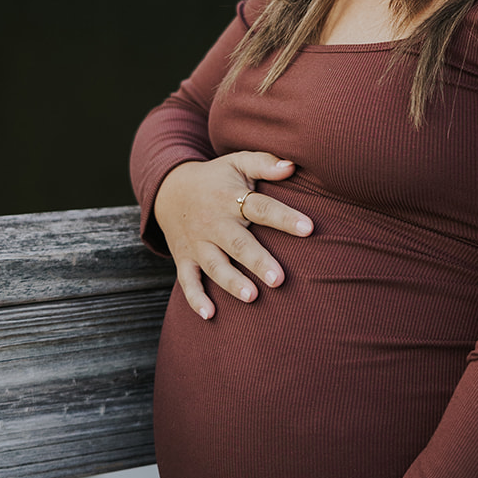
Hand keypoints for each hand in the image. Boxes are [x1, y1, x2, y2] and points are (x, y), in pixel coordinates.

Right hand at [153, 152, 312, 318]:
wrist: (169, 189)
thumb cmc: (217, 178)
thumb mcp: (237, 162)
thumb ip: (265, 163)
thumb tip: (293, 164)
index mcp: (231, 198)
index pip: (261, 207)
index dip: (285, 217)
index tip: (309, 228)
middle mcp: (214, 223)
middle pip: (237, 243)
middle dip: (257, 260)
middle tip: (279, 279)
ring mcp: (198, 243)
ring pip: (214, 265)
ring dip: (231, 282)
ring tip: (252, 297)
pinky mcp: (184, 258)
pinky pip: (187, 281)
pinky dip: (196, 298)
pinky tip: (210, 315)